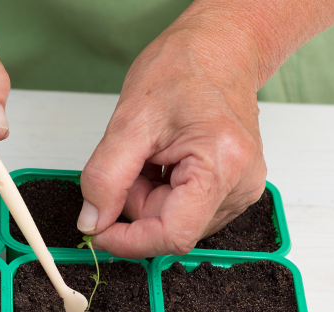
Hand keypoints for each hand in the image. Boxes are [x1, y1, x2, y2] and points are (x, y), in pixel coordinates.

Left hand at [76, 7, 266, 258]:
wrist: (219, 49)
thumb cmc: (185, 69)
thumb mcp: (129, 120)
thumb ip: (105, 177)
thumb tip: (93, 221)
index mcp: (222, 165)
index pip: (173, 235)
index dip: (129, 241)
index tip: (97, 230)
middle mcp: (241, 185)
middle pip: (170, 227)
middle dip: (137, 203)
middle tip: (133, 159)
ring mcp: (241, 190)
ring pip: (174, 221)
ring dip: (148, 197)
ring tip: (153, 153)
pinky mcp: (233, 190)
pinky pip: (184, 210)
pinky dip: (162, 191)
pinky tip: (165, 160)